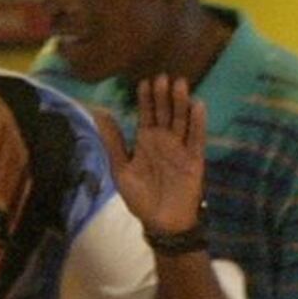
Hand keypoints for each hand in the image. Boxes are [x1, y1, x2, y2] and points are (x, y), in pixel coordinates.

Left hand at [105, 75, 206, 237]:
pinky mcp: (195, 159)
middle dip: (163, 96)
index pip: (147, 114)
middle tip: (162, 76)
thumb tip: (99, 114)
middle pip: (165, 112)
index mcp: (146, 140)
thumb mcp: (120, 169)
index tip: (144, 82)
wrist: (161, 222)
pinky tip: (198, 106)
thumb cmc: (140, 196)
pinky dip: (198, 123)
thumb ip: (112, 142)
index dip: (146, 99)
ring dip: (181, 103)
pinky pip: (197, 138)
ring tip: (180, 84)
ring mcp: (181, 148)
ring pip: (182, 121)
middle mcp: (165, 140)